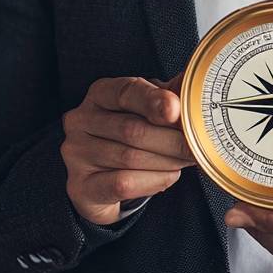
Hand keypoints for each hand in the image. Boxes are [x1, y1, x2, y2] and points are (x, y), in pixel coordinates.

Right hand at [61, 72, 193, 225]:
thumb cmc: (128, 133)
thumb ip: (168, 95)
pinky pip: (123, 184)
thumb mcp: (147, 107)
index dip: (152, 100)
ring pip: (130, 158)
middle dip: (171, 140)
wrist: (103, 179)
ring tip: (184, 161)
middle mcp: (81, 120)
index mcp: (101, 93)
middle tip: (195, 146)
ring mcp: (77, 154)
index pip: (126, 92)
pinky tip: (167, 176)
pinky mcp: (81, 186)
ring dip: (167, 161)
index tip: (175, 109)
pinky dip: (153, 180)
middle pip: (132, 129)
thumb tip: (191, 86)